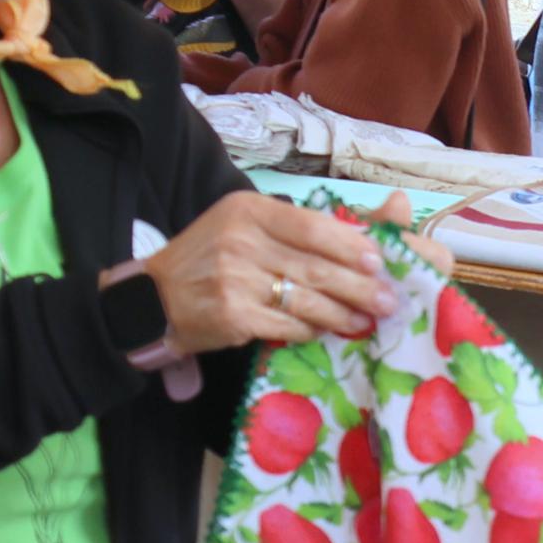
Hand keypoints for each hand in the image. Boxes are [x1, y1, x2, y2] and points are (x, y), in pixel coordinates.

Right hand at [134, 192, 401, 355]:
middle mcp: (241, 241)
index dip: (351, 246)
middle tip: (389, 300)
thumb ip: (300, 227)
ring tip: (367, 320)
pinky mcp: (232, 317)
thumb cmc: (210, 257)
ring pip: (306, 299)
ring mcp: (234, 280)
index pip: (312, 226)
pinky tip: (325, 331)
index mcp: (249, 210)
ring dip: (343, 313)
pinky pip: (286, 325)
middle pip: (316, 266)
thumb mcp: (247, 225)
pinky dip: (310, 330)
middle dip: (360, 286)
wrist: (152, 298)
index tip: (379, 262)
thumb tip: (368, 232)